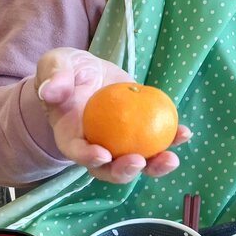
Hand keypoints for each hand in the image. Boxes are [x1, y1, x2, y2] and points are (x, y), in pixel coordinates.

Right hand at [34, 48, 190, 183]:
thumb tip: (50, 91)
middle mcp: (94, 147)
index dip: (88, 158)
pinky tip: (185, 133)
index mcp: (70, 136)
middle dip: (124, 171)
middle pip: (108, 169)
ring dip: (154, 166)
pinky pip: (156, 141)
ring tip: (171, 159)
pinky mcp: (140, 132)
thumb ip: (53, 76)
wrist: (88, 72)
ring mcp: (119, 144)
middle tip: (139, 161)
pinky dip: (171, 140)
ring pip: (136, 163)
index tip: (102, 155)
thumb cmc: (66, 70)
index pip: (76, 152)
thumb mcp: (56, 64)